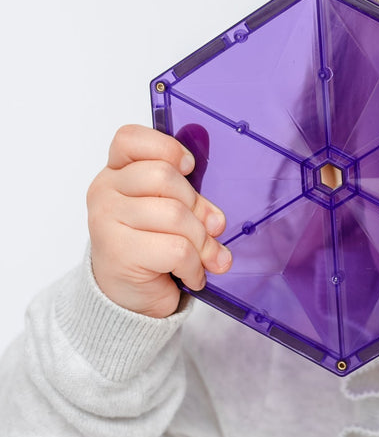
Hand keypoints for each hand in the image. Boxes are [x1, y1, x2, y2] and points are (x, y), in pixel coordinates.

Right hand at [86, 124, 231, 317]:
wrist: (127, 297)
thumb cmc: (152, 247)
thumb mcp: (174, 213)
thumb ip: (192, 201)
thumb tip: (216, 220)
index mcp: (117, 172)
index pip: (130, 139)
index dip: (167, 148)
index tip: (189, 168)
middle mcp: (105, 191)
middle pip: (164, 176)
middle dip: (196, 206)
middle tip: (207, 229)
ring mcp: (106, 221)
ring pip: (175, 214)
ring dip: (201, 241)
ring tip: (202, 258)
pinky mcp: (117, 252)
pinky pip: (175, 249)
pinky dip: (193, 265)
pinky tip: (191, 275)